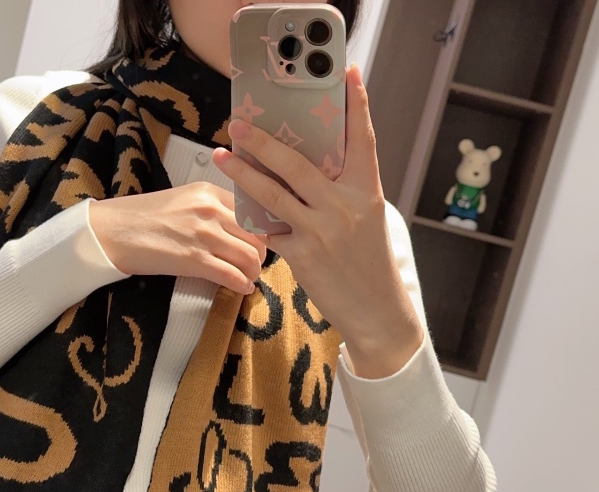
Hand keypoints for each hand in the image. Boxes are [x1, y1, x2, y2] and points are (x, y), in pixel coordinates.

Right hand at [87, 183, 266, 295]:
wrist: (114, 231)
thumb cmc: (144, 217)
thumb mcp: (183, 199)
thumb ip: (211, 207)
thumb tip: (238, 226)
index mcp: (209, 192)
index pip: (252, 211)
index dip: (263, 231)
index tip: (264, 243)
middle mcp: (211, 210)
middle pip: (257, 235)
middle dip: (263, 254)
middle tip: (258, 264)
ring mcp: (204, 235)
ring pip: (250, 256)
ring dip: (255, 272)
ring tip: (250, 278)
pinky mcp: (195, 260)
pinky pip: (232, 275)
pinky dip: (243, 285)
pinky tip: (243, 289)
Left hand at [212, 62, 423, 377]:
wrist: (376, 310)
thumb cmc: (370, 263)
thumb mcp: (368, 220)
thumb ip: (343, 192)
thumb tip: (310, 168)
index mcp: (367, 191)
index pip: (363, 140)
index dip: (357, 105)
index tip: (349, 74)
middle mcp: (345, 205)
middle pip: (297, 163)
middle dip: (264, 141)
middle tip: (239, 125)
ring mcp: (322, 230)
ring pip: (273, 192)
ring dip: (243, 172)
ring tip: (222, 155)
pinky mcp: (302, 255)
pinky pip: (269, 229)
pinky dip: (253, 218)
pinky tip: (236, 206)